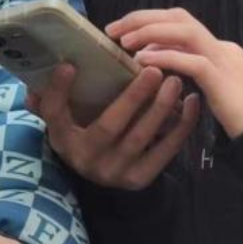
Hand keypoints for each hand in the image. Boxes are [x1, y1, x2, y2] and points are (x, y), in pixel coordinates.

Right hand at [26, 63, 199, 190]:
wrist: (101, 173)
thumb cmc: (82, 133)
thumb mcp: (62, 119)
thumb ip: (51, 97)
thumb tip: (50, 70)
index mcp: (63, 140)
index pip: (55, 114)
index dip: (59, 91)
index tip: (69, 64)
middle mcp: (87, 160)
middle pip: (110, 125)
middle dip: (133, 97)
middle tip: (154, 69)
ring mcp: (115, 173)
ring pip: (141, 138)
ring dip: (161, 108)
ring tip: (175, 81)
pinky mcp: (140, 179)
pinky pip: (164, 152)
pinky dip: (181, 127)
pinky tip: (192, 103)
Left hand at [108, 8, 242, 138]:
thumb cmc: (237, 117)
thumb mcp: (209, 89)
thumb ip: (186, 71)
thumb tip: (152, 58)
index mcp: (218, 49)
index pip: (181, 22)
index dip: (149, 20)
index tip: (122, 29)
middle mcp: (221, 48)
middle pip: (180, 17)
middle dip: (144, 18)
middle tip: (113, 28)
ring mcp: (224, 62)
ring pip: (186, 31)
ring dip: (151, 32)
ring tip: (124, 41)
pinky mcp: (224, 82)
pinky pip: (193, 61)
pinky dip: (166, 57)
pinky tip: (143, 61)